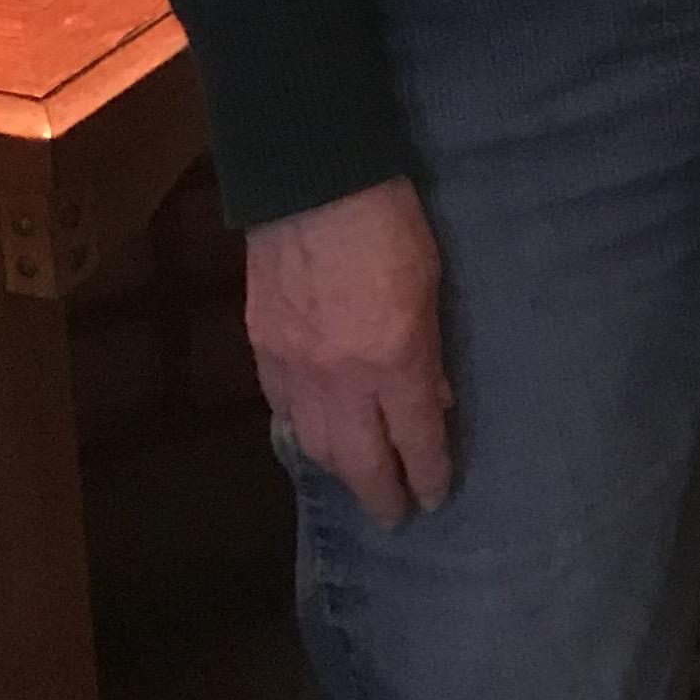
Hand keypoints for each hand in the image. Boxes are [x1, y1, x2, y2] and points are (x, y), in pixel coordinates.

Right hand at [245, 176, 453, 526]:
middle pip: (361, 459)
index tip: (436, 496)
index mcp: (393, 359)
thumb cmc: (390, 222)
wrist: (312, 183)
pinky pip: (282, 409)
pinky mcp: (263, 347)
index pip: (416, 437)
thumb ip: (430, 349)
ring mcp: (295, 366)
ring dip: (340, 471)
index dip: (429, 472)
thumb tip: (434, 397)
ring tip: (359, 483)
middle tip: (397, 516)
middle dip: (382, 493)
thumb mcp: (433, 283)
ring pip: (315, 444)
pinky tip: (314, 437)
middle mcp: (341, 377)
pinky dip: (302, 430)